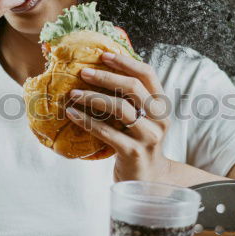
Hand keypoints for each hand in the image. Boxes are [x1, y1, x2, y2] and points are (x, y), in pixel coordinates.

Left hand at [65, 51, 174, 182]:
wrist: (148, 180)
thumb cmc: (139, 144)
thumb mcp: (142, 119)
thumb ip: (131, 100)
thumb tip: (101, 71)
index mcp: (162, 105)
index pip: (148, 74)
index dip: (126, 62)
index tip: (104, 55)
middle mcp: (159, 119)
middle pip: (133, 87)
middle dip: (106, 76)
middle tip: (83, 72)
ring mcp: (148, 136)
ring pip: (120, 108)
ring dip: (93, 98)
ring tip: (73, 94)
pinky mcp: (133, 152)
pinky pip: (106, 132)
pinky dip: (87, 121)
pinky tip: (72, 114)